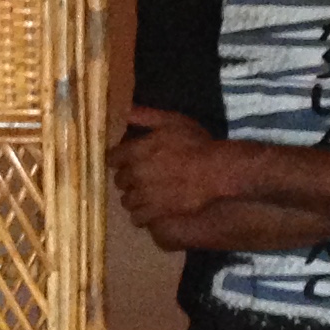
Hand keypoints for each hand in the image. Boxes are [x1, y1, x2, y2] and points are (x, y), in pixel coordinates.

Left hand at [108, 104, 250, 235]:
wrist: (216, 173)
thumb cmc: (197, 145)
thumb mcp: (172, 122)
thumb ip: (146, 116)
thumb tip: (125, 112)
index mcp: (136, 151)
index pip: (112, 158)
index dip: (118, 159)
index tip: (125, 160)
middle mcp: (135, 175)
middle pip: (119, 180)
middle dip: (127, 178)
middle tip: (140, 177)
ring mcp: (144, 196)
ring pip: (126, 200)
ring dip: (134, 197)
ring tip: (146, 194)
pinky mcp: (154, 213)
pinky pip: (137, 218)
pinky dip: (142, 214)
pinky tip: (151, 209)